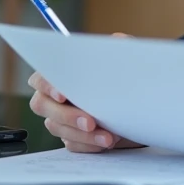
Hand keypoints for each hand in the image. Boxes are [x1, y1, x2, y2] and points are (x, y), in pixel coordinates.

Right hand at [27, 33, 142, 152]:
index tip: (63, 94)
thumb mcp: (128, 57)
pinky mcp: (73, 137)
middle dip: (67, 115)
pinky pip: (72, 144)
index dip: (47, 85)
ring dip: (82, 134)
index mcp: (63, 74)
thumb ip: (120, 47)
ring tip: (108, 137)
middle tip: (90, 122)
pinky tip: (105, 142)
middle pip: (43, 106)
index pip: (41, 78)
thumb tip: (116, 40)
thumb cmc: (128, 76)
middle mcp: (56, 96)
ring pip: (58, 128)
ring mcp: (62, 118)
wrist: (143, 104)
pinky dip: (89, 145)